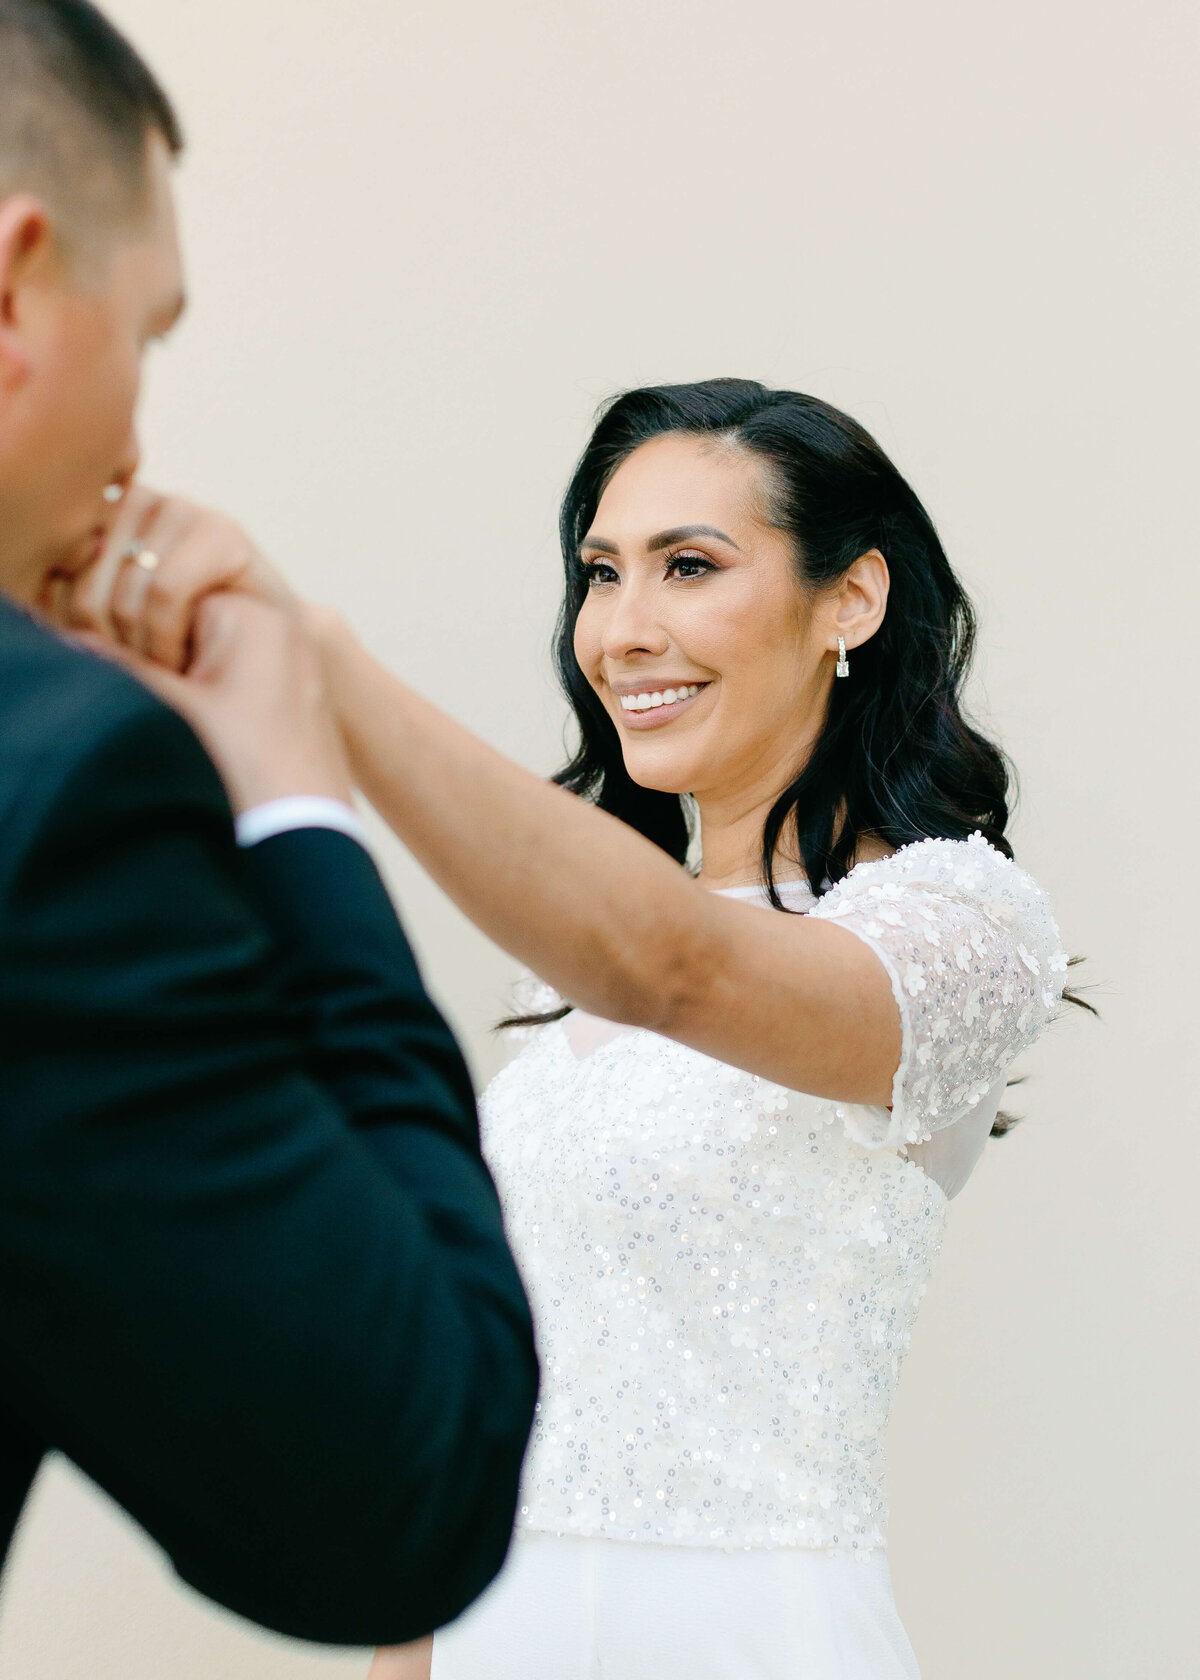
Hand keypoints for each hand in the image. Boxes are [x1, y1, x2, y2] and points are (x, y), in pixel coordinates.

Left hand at [46, 485, 299, 672]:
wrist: (270, 646)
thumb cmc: (183, 640)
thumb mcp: (114, 624)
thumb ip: (73, 605)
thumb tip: (36, 610)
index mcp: (96, 514)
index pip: (51, 576)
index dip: (71, 631)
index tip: (104, 661)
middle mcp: (131, 499)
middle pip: (81, 586)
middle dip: (108, 647)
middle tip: (136, 675)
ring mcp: (178, 508)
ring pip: (121, 594)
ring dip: (140, 651)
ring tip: (159, 672)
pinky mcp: (220, 529)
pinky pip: (164, 592)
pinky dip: (168, 638)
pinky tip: (182, 659)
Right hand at [78, 592, 354, 814]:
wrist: (306, 833)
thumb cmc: (243, 768)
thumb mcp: (171, 711)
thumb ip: (121, 667)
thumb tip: (83, 641)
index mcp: (254, 615)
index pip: (166, 598)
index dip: (145, 643)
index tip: (162, 689)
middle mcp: (280, 629)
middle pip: (189, 627)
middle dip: (168, 666)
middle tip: (180, 713)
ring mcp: (291, 663)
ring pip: (210, 659)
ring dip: (189, 691)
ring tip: (204, 735)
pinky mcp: (295, 698)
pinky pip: (238, 685)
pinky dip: (217, 709)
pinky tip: (221, 746)